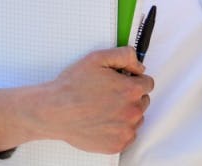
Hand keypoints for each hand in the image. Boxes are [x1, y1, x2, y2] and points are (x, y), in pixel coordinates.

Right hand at [0, 47, 153, 154]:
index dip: (134, 80)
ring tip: (103, 109)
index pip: (147, 83)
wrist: (53, 112)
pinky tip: (103, 122)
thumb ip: (125, 55)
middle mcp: (132, 111)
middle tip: (108, 96)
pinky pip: (128, 135)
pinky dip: (119, 130)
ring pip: (136, 118)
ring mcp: (125, 130)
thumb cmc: (72, 86)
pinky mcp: (117, 145)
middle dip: (130, 96)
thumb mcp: (98, 58)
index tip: (122, 82)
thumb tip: (140, 66)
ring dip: (126, 113)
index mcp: (131, 90)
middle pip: (143, 101)